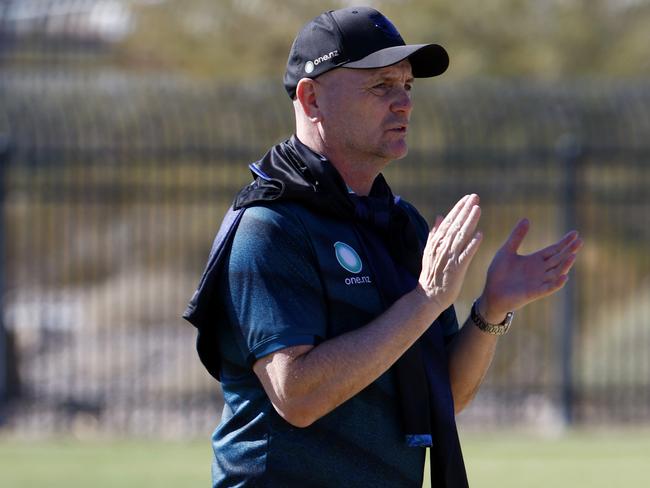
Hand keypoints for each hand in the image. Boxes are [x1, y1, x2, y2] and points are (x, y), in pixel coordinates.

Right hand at [418, 194, 482, 310]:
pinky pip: (466, 254)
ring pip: (461, 236)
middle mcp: (442, 247)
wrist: (429, 296)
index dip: (458, 209)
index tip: (467, 198)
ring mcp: (449, 257)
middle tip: (475, 197)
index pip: (449, 221)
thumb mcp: (429, 251)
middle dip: (465, 210)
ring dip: (470, 222)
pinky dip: (472, 244)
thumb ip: (435, 234)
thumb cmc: (431, 274)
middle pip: (456, 225)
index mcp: (436, 242)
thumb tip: (440, 216)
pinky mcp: (456, 269)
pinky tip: (480, 235)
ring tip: (478, 209)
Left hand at [479, 218, 582, 321]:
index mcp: (535, 260)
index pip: (554, 250)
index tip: (575, 233)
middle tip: (580, 240)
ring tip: (573, 255)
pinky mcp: (534, 293)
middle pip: (559, 259)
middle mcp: (540, 271)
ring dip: (565, 265)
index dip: (564, 242)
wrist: (491, 293)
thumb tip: (526, 219)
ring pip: (556, 273)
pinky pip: (548, 288)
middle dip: (569, 250)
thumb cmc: (498, 273)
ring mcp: (539, 282)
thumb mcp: (507, 251)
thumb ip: (517, 236)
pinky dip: (556, 283)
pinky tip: (564, 276)